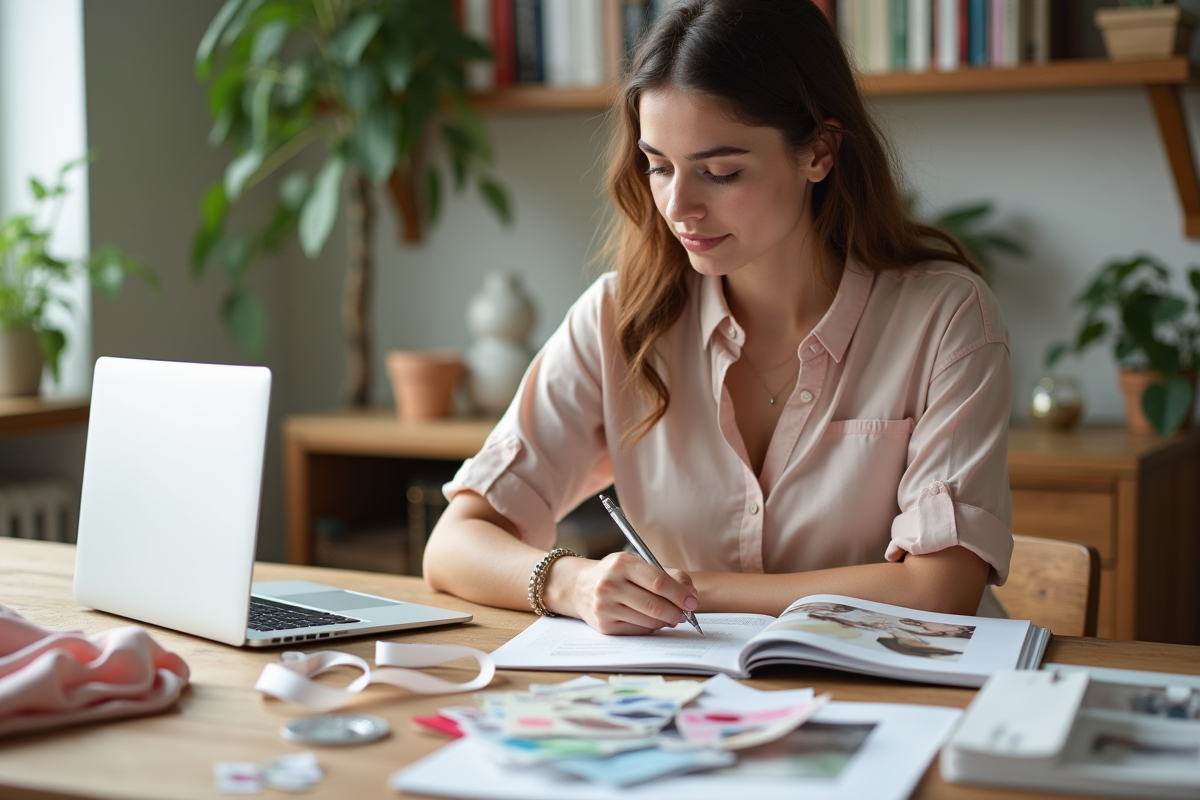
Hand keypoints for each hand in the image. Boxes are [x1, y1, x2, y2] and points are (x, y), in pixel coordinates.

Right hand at [545, 552, 698, 634]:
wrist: (579, 586)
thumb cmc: (616, 574)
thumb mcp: (637, 565)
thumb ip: (668, 575)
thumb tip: (691, 595)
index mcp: (621, 564)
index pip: (658, 581)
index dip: (679, 594)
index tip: (692, 601)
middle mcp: (610, 585)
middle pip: (655, 605)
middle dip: (677, 612)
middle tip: (685, 614)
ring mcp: (605, 607)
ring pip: (649, 621)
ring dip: (666, 621)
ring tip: (669, 616)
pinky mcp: (604, 626)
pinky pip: (638, 631)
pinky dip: (651, 628)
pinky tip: (651, 620)